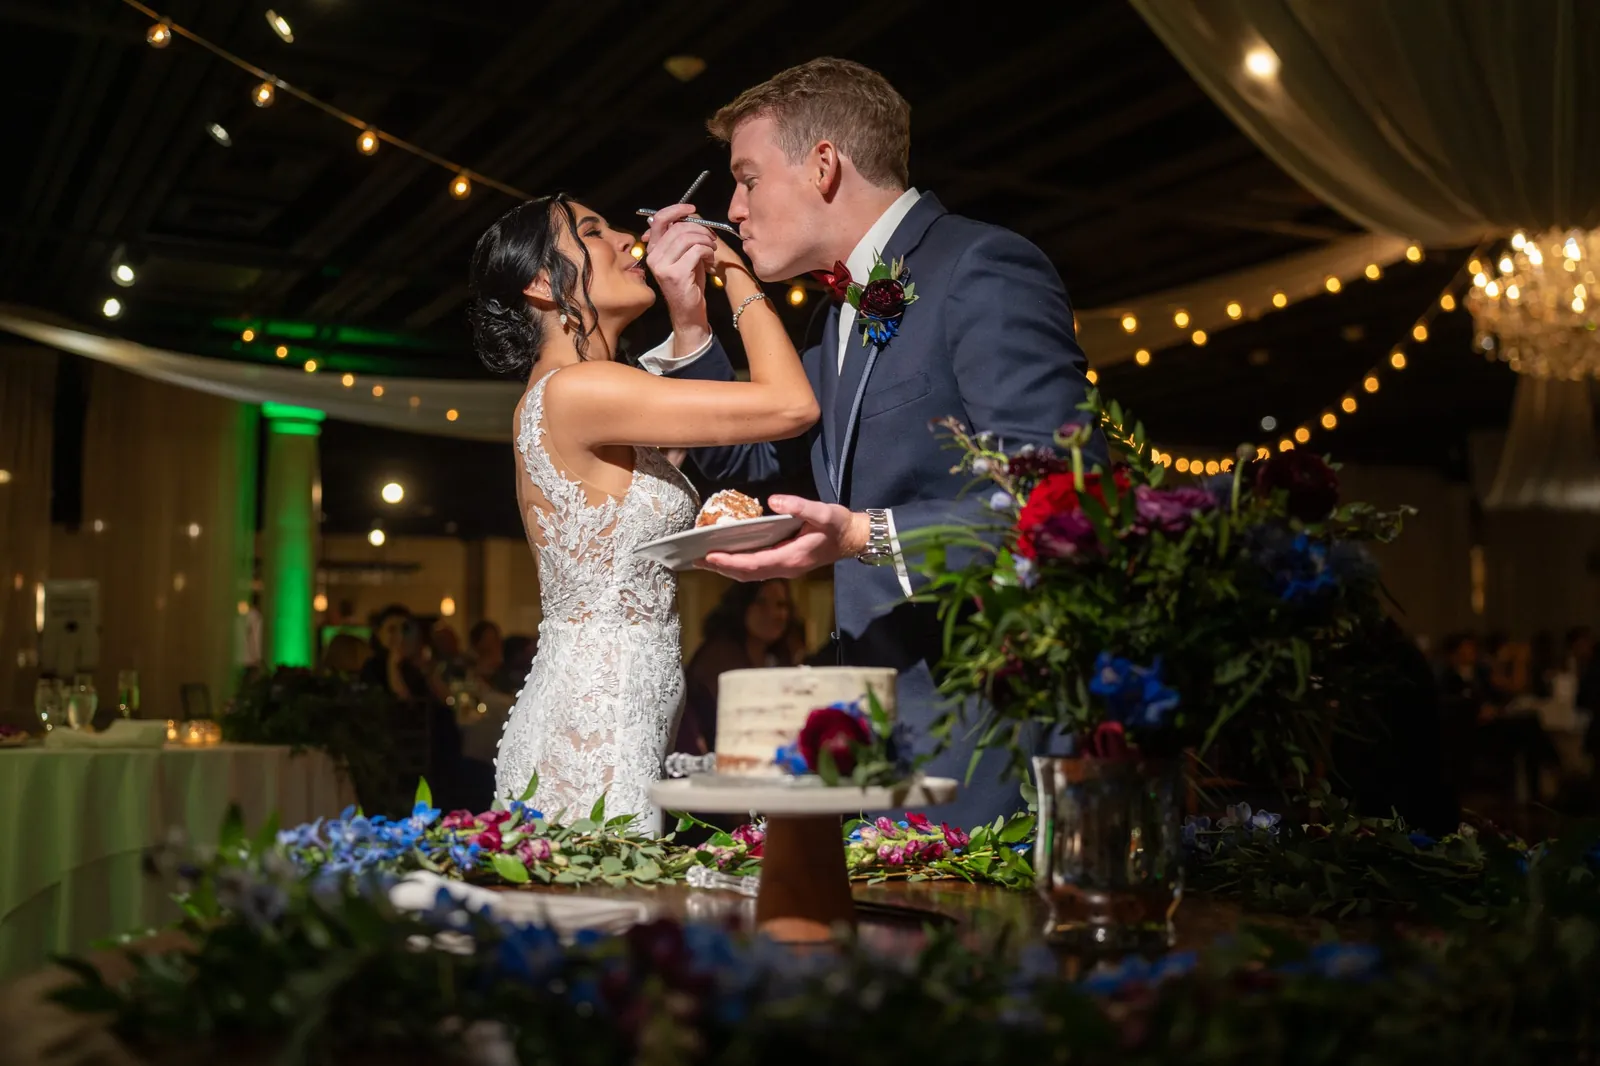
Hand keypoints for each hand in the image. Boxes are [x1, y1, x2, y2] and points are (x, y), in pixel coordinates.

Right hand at [643, 203, 715, 353]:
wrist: (689, 312)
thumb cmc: (688, 283)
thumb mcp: (683, 255)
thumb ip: (681, 236)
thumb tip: (689, 215)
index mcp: (652, 249)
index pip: (659, 219)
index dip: (677, 210)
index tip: (692, 209)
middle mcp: (653, 256)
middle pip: (678, 227)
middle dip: (700, 229)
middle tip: (711, 238)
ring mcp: (662, 266)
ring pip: (688, 237)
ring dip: (706, 240)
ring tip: (711, 250)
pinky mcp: (675, 274)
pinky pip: (697, 250)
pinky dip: (708, 251)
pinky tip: (710, 260)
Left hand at [697, 495, 869, 579]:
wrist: (853, 539)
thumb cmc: (839, 525)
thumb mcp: (824, 513)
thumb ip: (799, 506)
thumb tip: (773, 501)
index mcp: (791, 557)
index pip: (754, 564)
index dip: (730, 561)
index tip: (709, 556)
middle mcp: (786, 567)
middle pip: (747, 573)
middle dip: (721, 568)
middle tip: (696, 560)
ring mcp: (786, 568)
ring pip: (751, 574)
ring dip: (728, 569)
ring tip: (705, 561)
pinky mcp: (786, 563)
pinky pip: (757, 568)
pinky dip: (739, 565)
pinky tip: (729, 557)